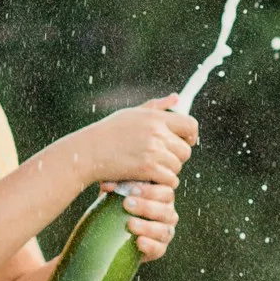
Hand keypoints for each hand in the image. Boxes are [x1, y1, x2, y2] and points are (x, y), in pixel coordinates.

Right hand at [81, 97, 198, 191]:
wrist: (88, 152)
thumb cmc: (108, 132)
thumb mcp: (132, 114)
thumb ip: (157, 106)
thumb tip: (176, 98)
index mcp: (156, 117)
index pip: (190, 125)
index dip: (191, 136)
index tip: (185, 142)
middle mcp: (157, 132)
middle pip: (185, 150)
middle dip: (176, 157)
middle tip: (162, 159)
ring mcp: (153, 151)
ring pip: (177, 166)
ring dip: (168, 171)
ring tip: (152, 168)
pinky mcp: (148, 168)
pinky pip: (170, 179)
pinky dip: (162, 182)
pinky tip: (150, 179)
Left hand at [120, 178, 179, 260]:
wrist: (114, 234)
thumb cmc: (118, 205)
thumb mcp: (117, 193)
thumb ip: (115, 185)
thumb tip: (107, 186)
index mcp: (162, 197)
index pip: (166, 191)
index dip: (151, 191)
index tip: (132, 190)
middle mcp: (168, 214)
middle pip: (166, 210)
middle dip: (146, 207)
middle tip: (127, 204)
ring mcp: (166, 232)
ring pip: (164, 230)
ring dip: (147, 227)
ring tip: (130, 224)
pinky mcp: (160, 249)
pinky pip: (159, 249)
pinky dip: (150, 245)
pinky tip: (139, 241)